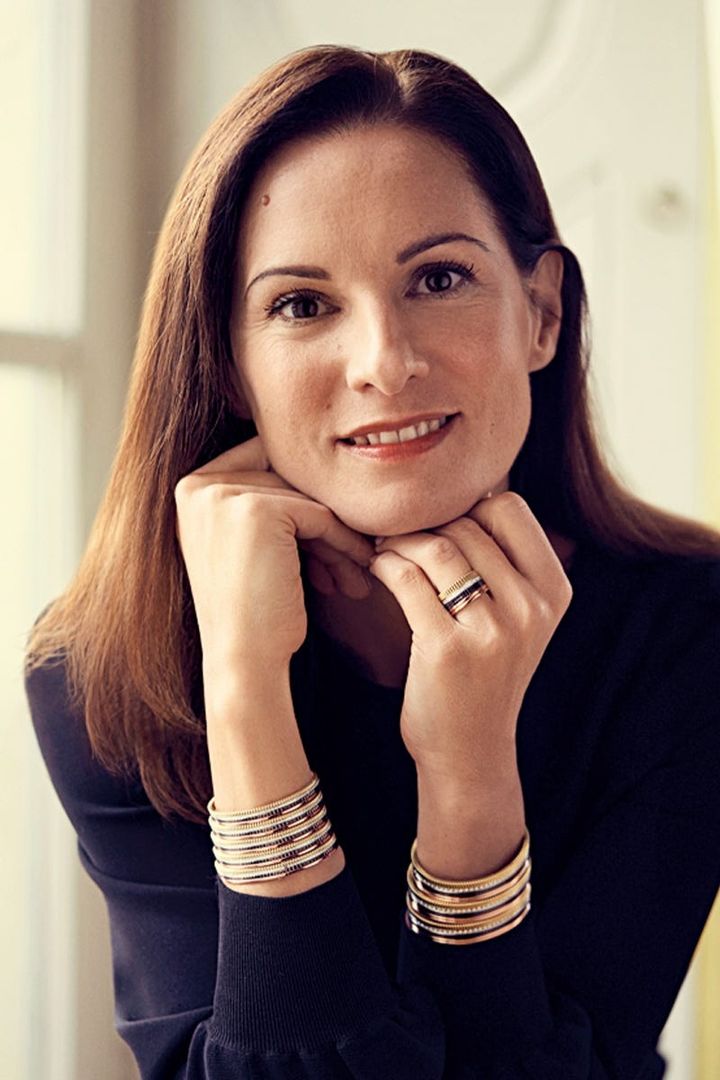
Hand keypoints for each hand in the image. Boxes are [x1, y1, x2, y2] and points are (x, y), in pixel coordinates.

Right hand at [174, 437, 373, 674]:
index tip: (327, 539)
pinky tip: (354, 575)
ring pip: (306, 499)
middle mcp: (197, 485)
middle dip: (324, 521)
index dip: (302, 500)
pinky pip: (318, 516)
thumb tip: (320, 465)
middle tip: (353, 560)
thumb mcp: (250, 545)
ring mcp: (222, 494)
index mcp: (190, 489)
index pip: (265, 465)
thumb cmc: (253, 612)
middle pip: (286, 480)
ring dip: (339, 537)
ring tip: (355, 571)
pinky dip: (343, 545)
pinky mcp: (255, 510)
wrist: (243, 662)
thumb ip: (266, 501)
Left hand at [369, 492, 572, 785]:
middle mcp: (532, 607)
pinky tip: (378, 569)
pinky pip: (408, 578)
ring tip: (385, 550)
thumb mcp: (521, 618)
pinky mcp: (449, 649)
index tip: (441, 525)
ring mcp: (493, 630)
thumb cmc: (485, 675)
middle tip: (399, 535)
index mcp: (554, 590)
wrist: (470, 751)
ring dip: (401, 542)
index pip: (509, 507)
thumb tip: (468, 491)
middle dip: (427, 525)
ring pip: (438, 547)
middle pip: (467, 525)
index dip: (469, 506)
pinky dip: (386, 564)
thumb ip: (506, 562)